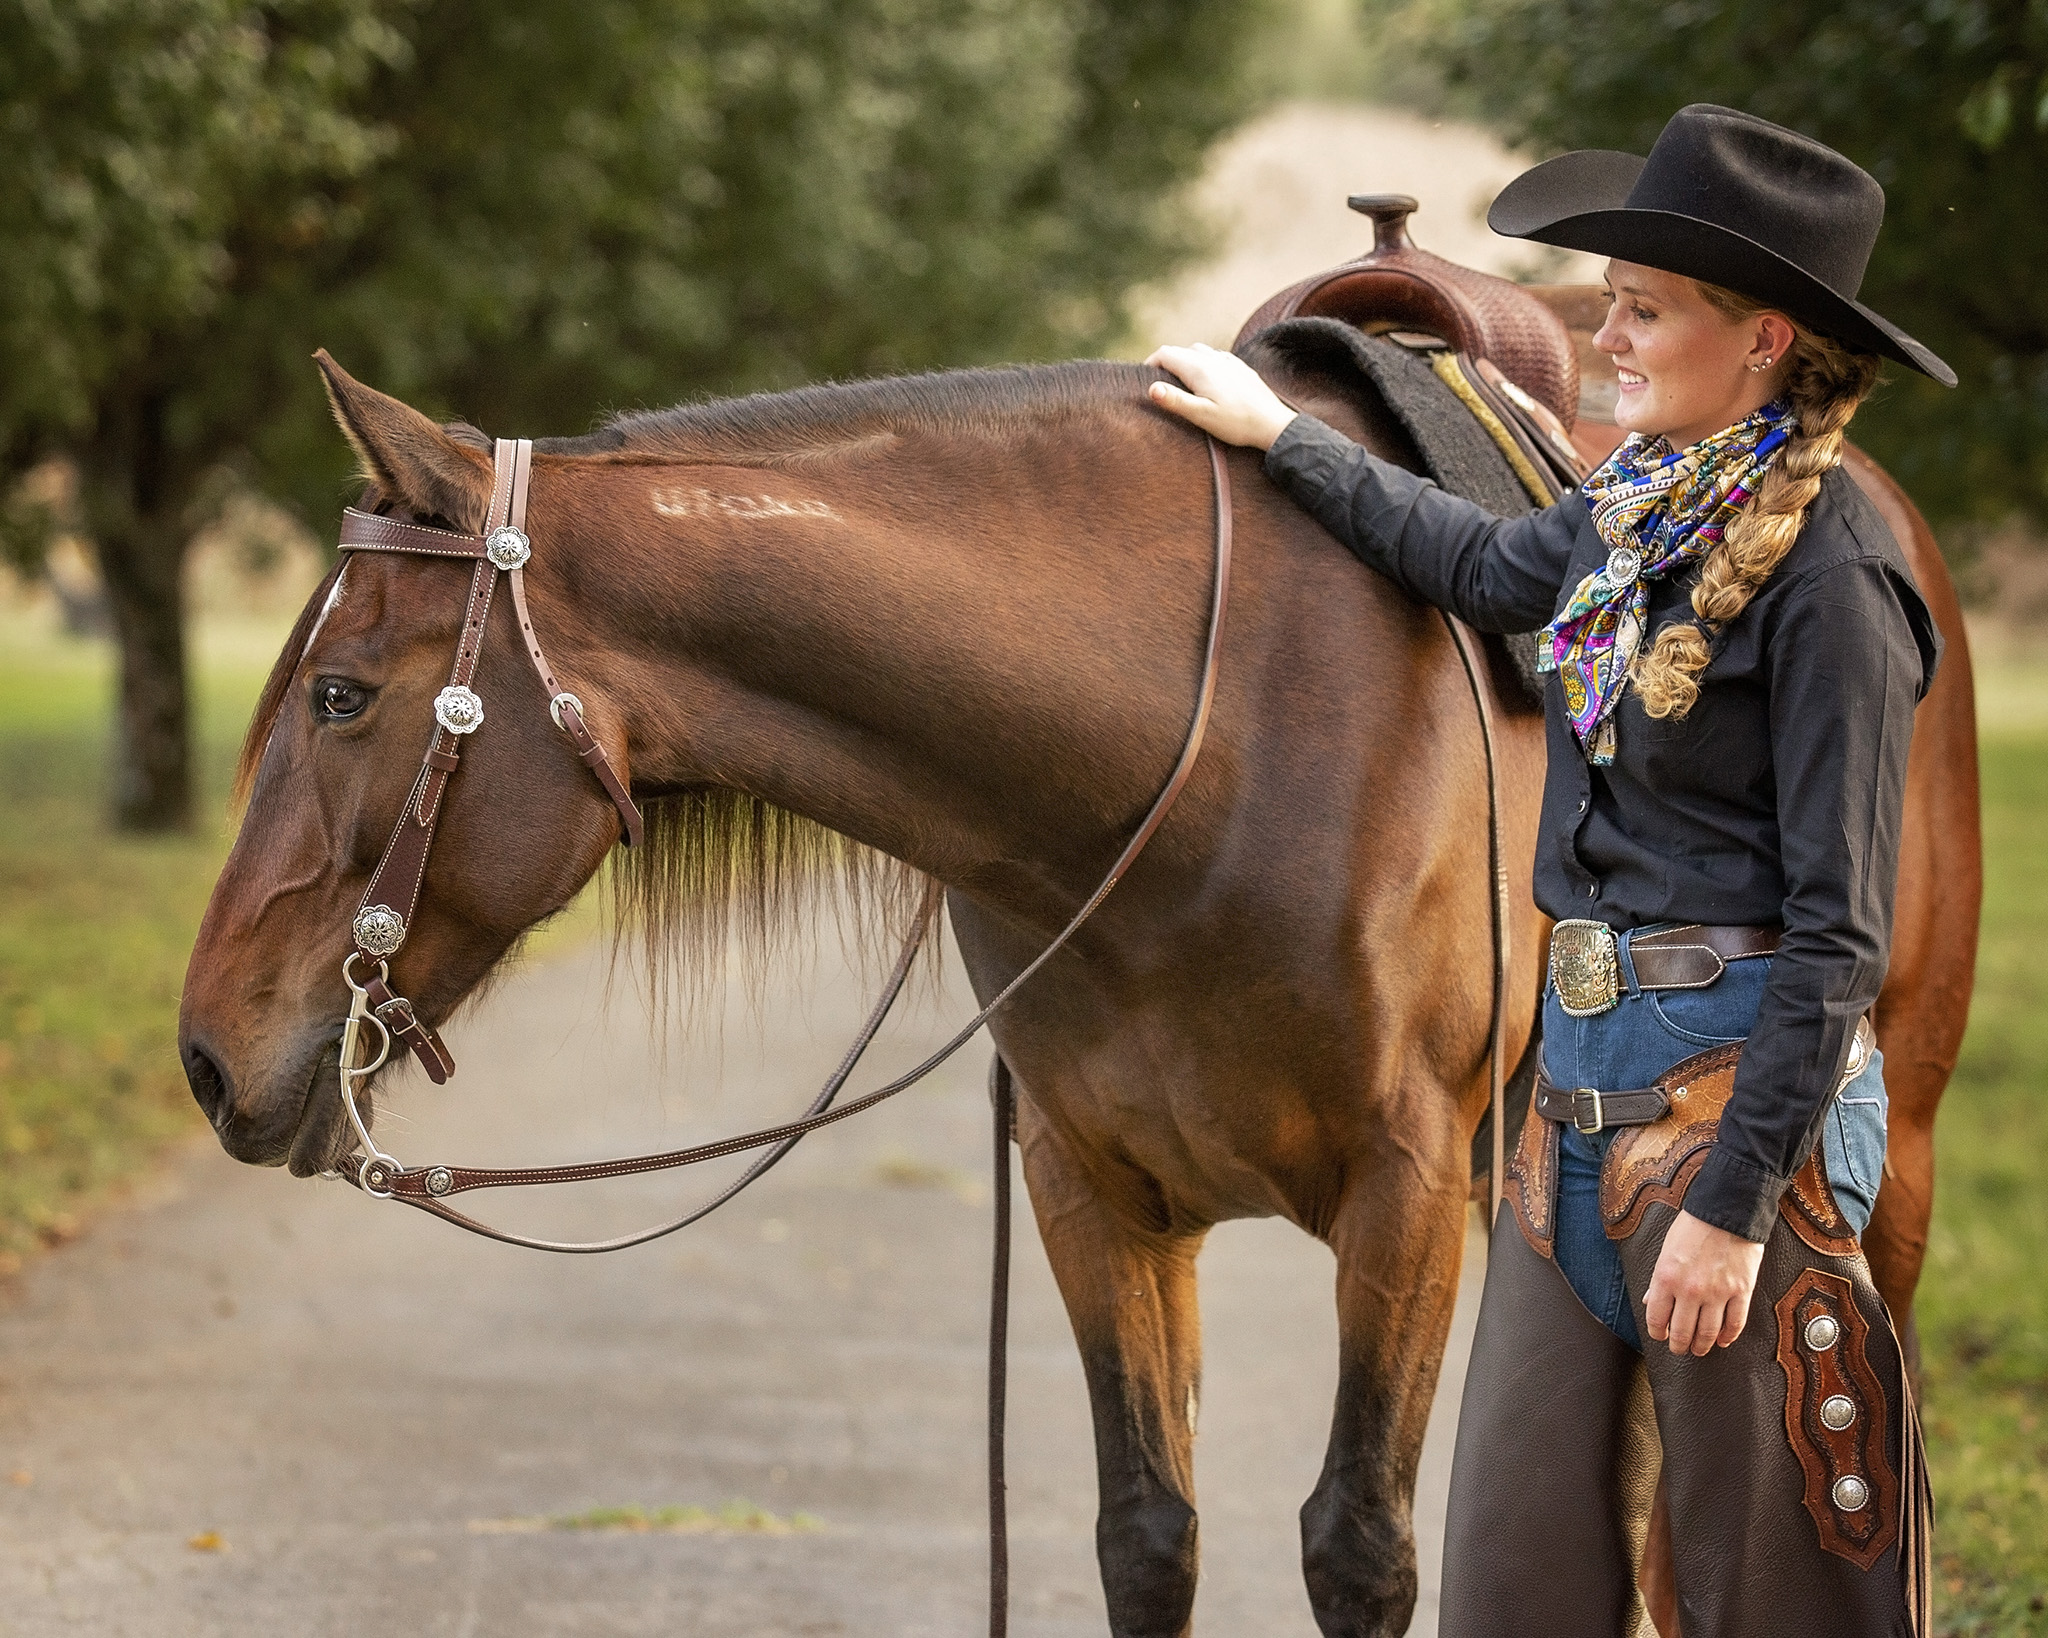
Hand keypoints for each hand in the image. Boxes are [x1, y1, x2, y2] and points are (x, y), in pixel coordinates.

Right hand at [1144, 342, 1296, 449]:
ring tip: (1179, 381)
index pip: (1165, 354)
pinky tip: (1206, 379)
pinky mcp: (1239, 367)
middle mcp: (1212, 358)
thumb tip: (1152, 389)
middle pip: (1179, 351)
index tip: (1144, 380)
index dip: (1149, 364)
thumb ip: (1176, 401)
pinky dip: (1202, 363)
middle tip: (1158, 384)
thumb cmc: (1236, 423)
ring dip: (1183, 361)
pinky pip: (1214, 356)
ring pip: (1197, 351)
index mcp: (1199, 368)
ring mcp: (1227, 360)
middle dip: (1164, 364)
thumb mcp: (1202, 416)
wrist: (1272, 424)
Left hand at [1643, 1209, 1765, 1354]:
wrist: (1727, 1211)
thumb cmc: (1693, 1227)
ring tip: (1700, 1348)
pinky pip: (1735, 1323)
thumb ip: (1658, 1280)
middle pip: (1682, 1332)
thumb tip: (1649, 1301)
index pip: (1657, 1319)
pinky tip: (1724, 1340)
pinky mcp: (1741, 1292)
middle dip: (1679, 1345)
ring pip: (1708, 1333)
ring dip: (1702, 1345)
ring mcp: (1717, 1293)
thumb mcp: (1666, 1250)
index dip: (1658, 1333)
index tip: (1661, 1336)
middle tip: (1680, 1349)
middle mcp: (1690, 1290)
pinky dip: (1729, 1336)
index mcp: (1666, 1278)